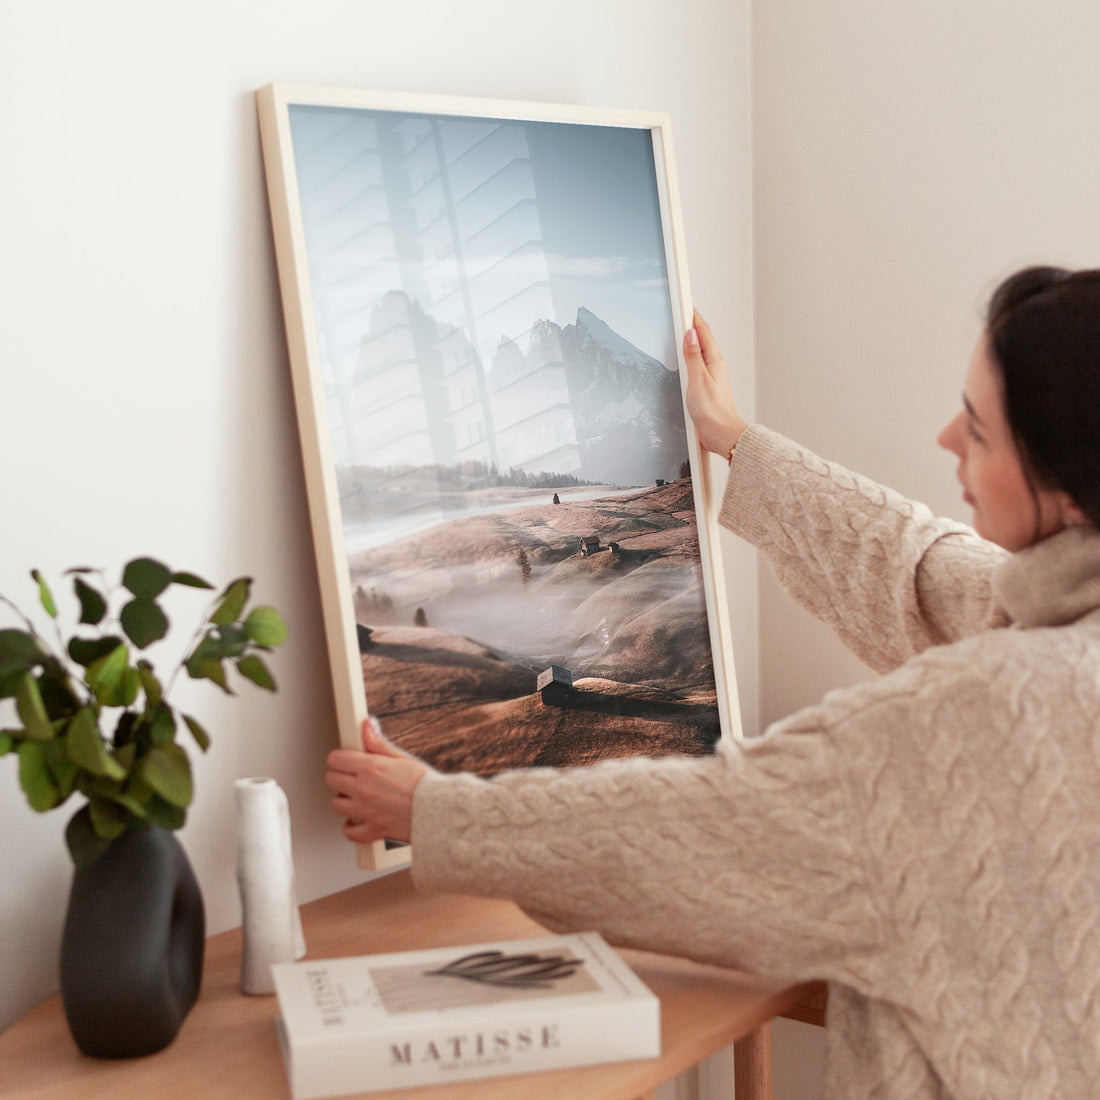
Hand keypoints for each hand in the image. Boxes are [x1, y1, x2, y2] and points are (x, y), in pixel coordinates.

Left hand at [325, 717, 428, 844]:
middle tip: (351, 777)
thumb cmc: (426, 784)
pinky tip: (358, 820)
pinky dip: (351, 827)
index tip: (345, 760)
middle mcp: (364, 789)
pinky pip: (350, 832)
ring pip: (336, 805)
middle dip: (339, 776)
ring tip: (356, 797)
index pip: (336, 759)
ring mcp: (366, 811)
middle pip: (331, 780)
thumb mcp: (402, 758)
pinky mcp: (373, 830)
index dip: (340, 758)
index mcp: (371, 768)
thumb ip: (379, 743)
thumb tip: (367, 725)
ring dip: (344, 800)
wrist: (441, 811)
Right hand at [683, 310, 748, 457]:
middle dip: (692, 325)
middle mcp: (715, 366)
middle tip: (682, 312)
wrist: (721, 434)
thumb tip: (690, 335)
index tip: (686, 304)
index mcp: (714, 361)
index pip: (703, 332)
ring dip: (691, 341)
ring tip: (682, 330)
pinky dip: (690, 357)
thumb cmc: (713, 411)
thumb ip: (693, 356)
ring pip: (700, 352)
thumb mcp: (698, 379)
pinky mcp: (706, 387)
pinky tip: (685, 360)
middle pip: (702, 340)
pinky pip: (697, 365)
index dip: (694, 317)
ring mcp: (711, 377)